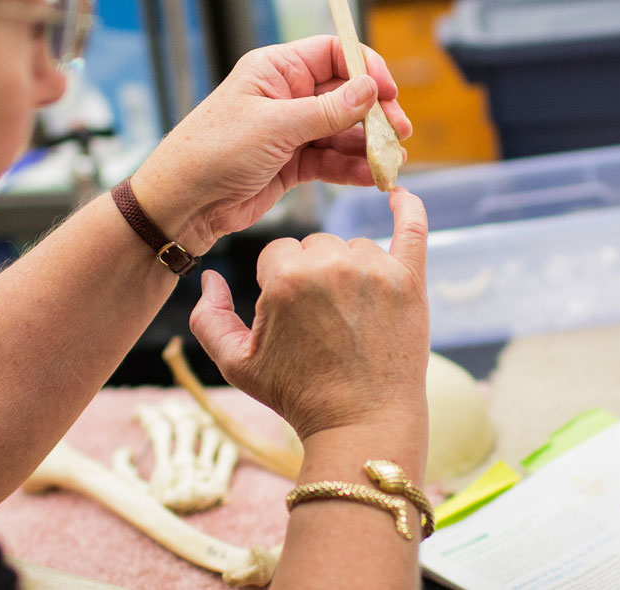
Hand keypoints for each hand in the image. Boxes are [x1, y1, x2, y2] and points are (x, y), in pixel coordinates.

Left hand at [131, 36, 409, 254]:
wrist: (182, 204)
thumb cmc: (214, 153)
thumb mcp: (275, 127)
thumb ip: (327, 110)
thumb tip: (370, 89)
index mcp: (275, 70)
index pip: (333, 53)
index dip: (365, 68)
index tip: (389, 91)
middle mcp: (286, 95)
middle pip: (345, 94)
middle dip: (375, 113)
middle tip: (400, 132)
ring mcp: (290, 131)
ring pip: (343, 131)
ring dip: (369, 145)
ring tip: (393, 161)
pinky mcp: (292, 164)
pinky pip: (332, 160)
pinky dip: (353, 168)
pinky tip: (373, 177)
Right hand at [190, 189, 428, 439]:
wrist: (361, 425)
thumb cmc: (297, 395)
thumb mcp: (236, 364)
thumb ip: (208, 318)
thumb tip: (209, 277)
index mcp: (286, 278)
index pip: (277, 254)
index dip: (279, 287)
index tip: (292, 322)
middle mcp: (332, 265)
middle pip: (315, 245)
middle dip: (313, 276)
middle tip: (323, 324)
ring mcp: (376, 270)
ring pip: (353, 246)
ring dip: (349, 269)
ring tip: (351, 318)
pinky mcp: (411, 280)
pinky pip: (411, 228)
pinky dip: (408, 209)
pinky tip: (400, 194)